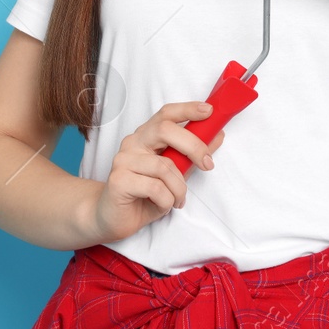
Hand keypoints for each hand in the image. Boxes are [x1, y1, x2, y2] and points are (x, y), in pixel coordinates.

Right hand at [91, 101, 225, 242]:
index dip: (187, 109)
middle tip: (208, 164)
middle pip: (165, 130)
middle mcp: (132, 143)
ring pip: (165, 167)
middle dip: (193, 146)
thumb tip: (217, 135)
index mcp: (145, 136)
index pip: (165, 114)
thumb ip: (192, 155)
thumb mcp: (174, 173)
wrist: (112, 219)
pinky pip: (156, 188)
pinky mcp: (119, 180)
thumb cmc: (144, 195)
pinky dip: (167, 200)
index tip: (208, 111)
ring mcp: (123, 160)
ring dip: (179, 188)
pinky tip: (162, 206)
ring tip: (177, 200)